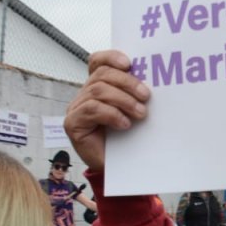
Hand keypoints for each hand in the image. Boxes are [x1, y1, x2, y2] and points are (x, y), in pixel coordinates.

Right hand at [64, 50, 150, 172]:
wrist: (120, 168)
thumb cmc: (129, 138)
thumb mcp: (134, 110)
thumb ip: (135, 94)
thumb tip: (152, 78)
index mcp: (98, 86)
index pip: (97, 61)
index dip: (111, 57)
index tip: (129, 63)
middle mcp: (84, 94)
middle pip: (101, 75)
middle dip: (127, 82)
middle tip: (146, 96)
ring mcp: (76, 108)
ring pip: (98, 91)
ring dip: (124, 100)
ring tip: (141, 113)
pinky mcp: (73, 124)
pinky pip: (91, 109)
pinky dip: (112, 114)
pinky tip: (125, 124)